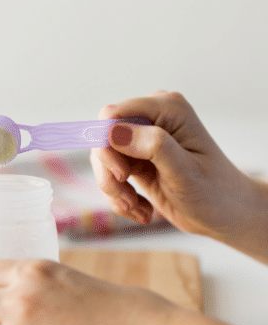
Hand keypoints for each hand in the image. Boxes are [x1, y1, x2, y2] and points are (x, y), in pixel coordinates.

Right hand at [91, 91, 254, 241]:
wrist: (223, 214)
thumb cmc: (213, 192)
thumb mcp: (184, 171)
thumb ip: (152, 145)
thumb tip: (113, 132)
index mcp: (167, 109)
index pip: (113, 114)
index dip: (106, 143)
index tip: (121, 174)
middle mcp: (151, 118)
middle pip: (102, 138)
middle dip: (109, 173)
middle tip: (128, 199)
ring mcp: (140, 139)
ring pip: (102, 160)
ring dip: (114, 189)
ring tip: (136, 208)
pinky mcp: (134, 159)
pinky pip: (108, 175)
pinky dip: (119, 197)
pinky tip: (140, 209)